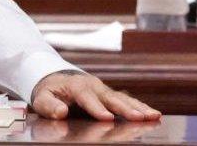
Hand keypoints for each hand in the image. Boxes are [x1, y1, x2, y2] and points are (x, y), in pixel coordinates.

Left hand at [31, 70, 160, 121]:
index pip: (87, 98)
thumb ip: (49, 105)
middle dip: (125, 108)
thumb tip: (60, 112)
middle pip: (111, 99)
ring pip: (124, 99)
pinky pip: (128, 101)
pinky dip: (141, 107)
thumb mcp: (42, 97)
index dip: (97, 108)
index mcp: (77, 86)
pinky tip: (154, 114)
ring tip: (153, 116)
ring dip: (139, 108)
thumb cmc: (50, 90)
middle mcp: (94, 86)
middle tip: (139, 117)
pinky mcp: (111, 95)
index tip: (106, 117)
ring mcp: (105, 90)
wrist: (56, 79)